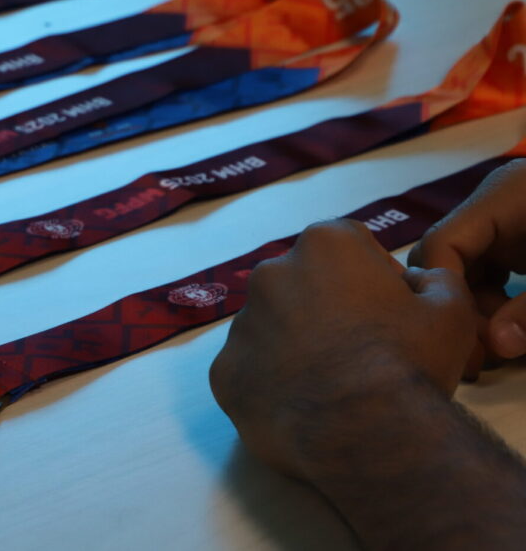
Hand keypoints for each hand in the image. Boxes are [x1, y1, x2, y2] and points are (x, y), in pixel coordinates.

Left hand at [209, 219, 477, 479]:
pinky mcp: (223, 371)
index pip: (349, 248)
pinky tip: (301, 406)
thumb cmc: (411, 362)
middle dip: (327, 308)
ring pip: (271, 327)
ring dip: (295, 344)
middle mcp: (270, 273)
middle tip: (359, 352)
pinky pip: (249, 370)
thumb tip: (415, 279)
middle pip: (303, 285)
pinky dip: (270, 384)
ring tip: (329, 384)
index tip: (390, 314)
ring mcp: (240, 323)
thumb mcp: (452, 309)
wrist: (367, 433)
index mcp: (323, 244)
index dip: (375, 279)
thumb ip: (434, 279)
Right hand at [409, 159, 525, 370]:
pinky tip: (503, 333)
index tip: (456, 338)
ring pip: (464, 268)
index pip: (442, 242)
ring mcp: (507, 223)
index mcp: (503, 196)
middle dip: (456, 306)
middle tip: (476, 355)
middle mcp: (496, 206)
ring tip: (494, 350)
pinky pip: (487, 271)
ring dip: (474, 310)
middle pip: (447, 256)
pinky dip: (492, 303)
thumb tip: (495, 348)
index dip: (440, 292)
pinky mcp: (518, 242)